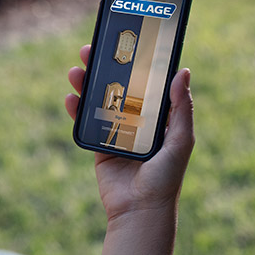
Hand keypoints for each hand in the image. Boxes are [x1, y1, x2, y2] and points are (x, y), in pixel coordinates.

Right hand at [65, 45, 194, 254]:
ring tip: (76, 70)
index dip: (134, 62)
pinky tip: (71, 97)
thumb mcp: (180, 140)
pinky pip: (85, 121)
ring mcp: (115, 131)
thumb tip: (183, 71)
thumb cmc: (165, 178)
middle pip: (117, 86)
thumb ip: (181, 108)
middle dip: (103, 67)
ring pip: (97, 100)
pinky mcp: (97, 145)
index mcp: (158, 116)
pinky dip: (76, 108)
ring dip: (85, 83)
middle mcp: (136, 120)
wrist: (139, 211)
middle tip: (92, 50)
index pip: (144, 82)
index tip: (124, 43)